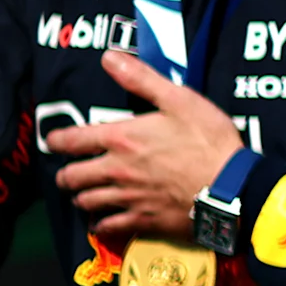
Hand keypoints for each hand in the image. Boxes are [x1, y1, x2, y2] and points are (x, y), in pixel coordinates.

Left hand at [47, 47, 240, 241]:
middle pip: (70, 177)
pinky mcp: (142, 220)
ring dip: (82, 197)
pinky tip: (104, 222)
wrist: (230, 186)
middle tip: (71, 172)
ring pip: (85, 202)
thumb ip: (142, 79)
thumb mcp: (180, 100)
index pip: (71, 140)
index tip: (55, 141)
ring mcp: (127, 198)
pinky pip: (107, 228)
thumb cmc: (208, 140)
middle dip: (66, 174)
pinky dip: (101, 225)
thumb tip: (109, 57)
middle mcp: (114, 171)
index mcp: (120, 139)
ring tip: (87, 194)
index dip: (57, 140)